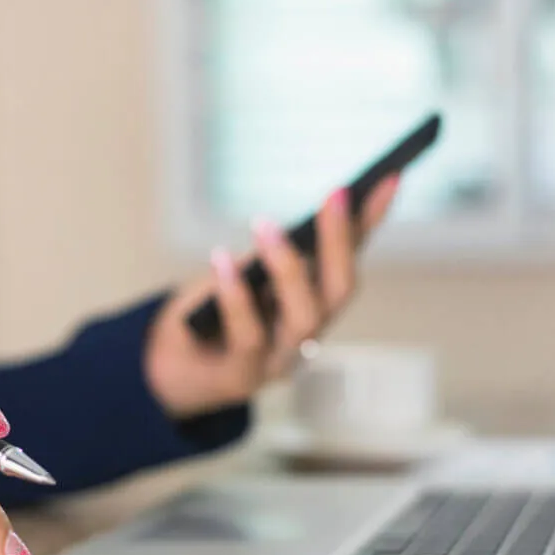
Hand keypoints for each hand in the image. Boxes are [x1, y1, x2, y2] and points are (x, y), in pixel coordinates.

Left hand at [145, 176, 399, 418]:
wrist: (164, 370)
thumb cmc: (208, 313)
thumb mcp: (244, 271)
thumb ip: (274, 251)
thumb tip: (299, 218)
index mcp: (312, 303)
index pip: (349, 256)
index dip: (370, 220)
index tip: (389, 177)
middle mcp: (307, 333)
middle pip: (339, 290)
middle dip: (340, 241)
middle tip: (335, 194)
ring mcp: (279, 359)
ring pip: (304, 317)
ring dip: (288, 267)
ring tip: (265, 224)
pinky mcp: (243, 376)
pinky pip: (248, 336)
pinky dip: (236, 296)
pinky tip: (221, 261)